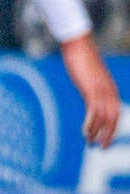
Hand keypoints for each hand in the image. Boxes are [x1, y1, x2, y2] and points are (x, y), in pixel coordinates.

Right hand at [61, 33, 120, 147]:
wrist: (78, 45)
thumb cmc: (81, 58)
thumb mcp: (88, 77)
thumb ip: (90, 88)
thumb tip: (89, 96)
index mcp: (110, 89)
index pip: (115, 113)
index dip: (111, 128)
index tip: (104, 139)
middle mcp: (109, 91)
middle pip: (114, 118)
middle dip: (109, 134)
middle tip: (102, 148)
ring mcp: (101, 90)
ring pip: (105, 117)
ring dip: (99, 133)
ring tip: (92, 144)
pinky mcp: (91, 90)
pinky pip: (94, 112)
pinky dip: (91, 125)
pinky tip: (85, 134)